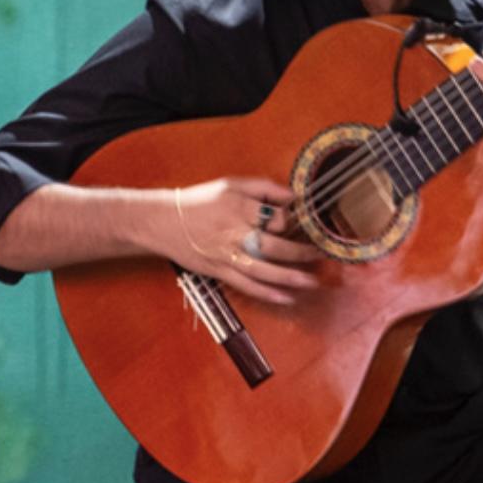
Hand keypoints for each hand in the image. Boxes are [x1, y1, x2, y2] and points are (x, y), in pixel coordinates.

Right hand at [155, 177, 322, 304]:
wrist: (162, 221)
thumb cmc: (198, 201)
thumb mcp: (230, 184)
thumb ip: (263, 187)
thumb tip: (292, 196)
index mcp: (237, 207)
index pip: (273, 217)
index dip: (289, 221)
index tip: (298, 224)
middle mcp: (233, 233)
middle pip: (272, 246)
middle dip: (300, 253)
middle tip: (320, 255)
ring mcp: (225, 255)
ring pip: (262, 270)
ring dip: (289, 278)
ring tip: (311, 282)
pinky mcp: (218, 271)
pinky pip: (246, 285)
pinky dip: (267, 293)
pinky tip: (286, 298)